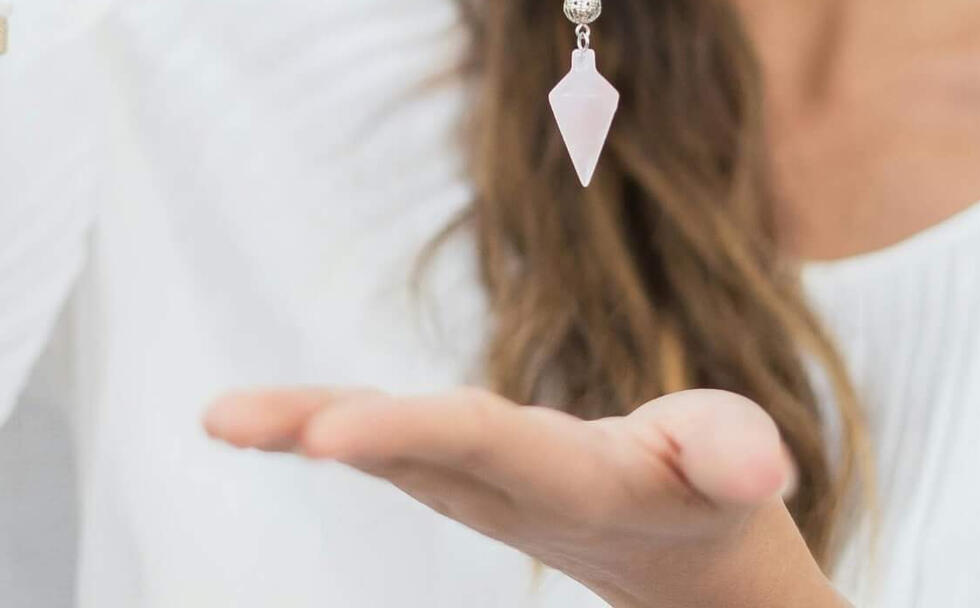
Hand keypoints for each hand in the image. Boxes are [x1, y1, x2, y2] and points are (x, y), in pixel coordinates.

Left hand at [201, 381, 841, 607]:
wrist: (687, 564)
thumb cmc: (710, 495)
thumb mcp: (736, 468)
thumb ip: (736, 458)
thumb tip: (761, 468)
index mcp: (572, 482)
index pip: (478, 445)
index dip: (405, 430)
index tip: (328, 435)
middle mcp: (506, 488)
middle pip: (406, 449)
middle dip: (324, 429)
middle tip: (229, 419)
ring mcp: (477, 484)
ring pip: (382, 448)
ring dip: (300, 425)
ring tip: (218, 417)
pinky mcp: (463, 469)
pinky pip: (383, 439)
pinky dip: (319, 422)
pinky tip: (254, 421)